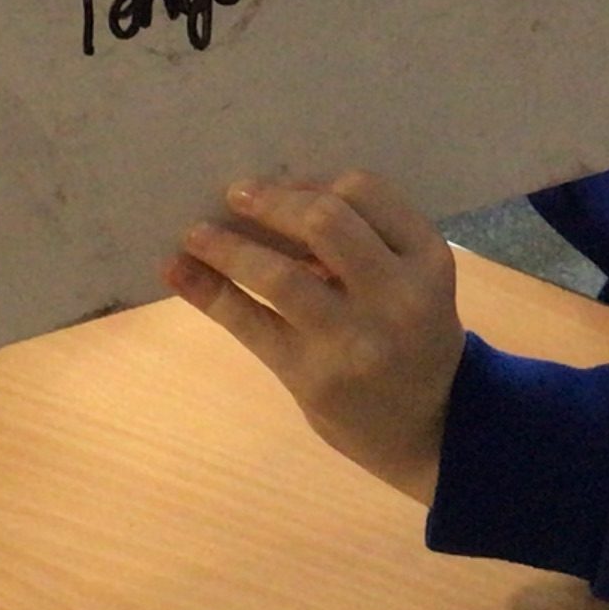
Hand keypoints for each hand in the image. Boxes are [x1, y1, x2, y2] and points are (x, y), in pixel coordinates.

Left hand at [166, 171, 464, 503]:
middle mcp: (396, 296)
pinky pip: (250, 323)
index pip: (365, 192)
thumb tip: (275, 195)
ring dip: (227, 247)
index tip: (282, 185)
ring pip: (279, 276)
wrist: (430, 428)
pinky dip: (208, 292)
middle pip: (324, 222)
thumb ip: (367, 240)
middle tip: (235, 193)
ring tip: (195, 233)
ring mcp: (353, 340)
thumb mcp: (414, 281)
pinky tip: (179, 272)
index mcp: (427, 259)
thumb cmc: (414, 338)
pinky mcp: (312, 376)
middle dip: (271, 201)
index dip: (313, 182)